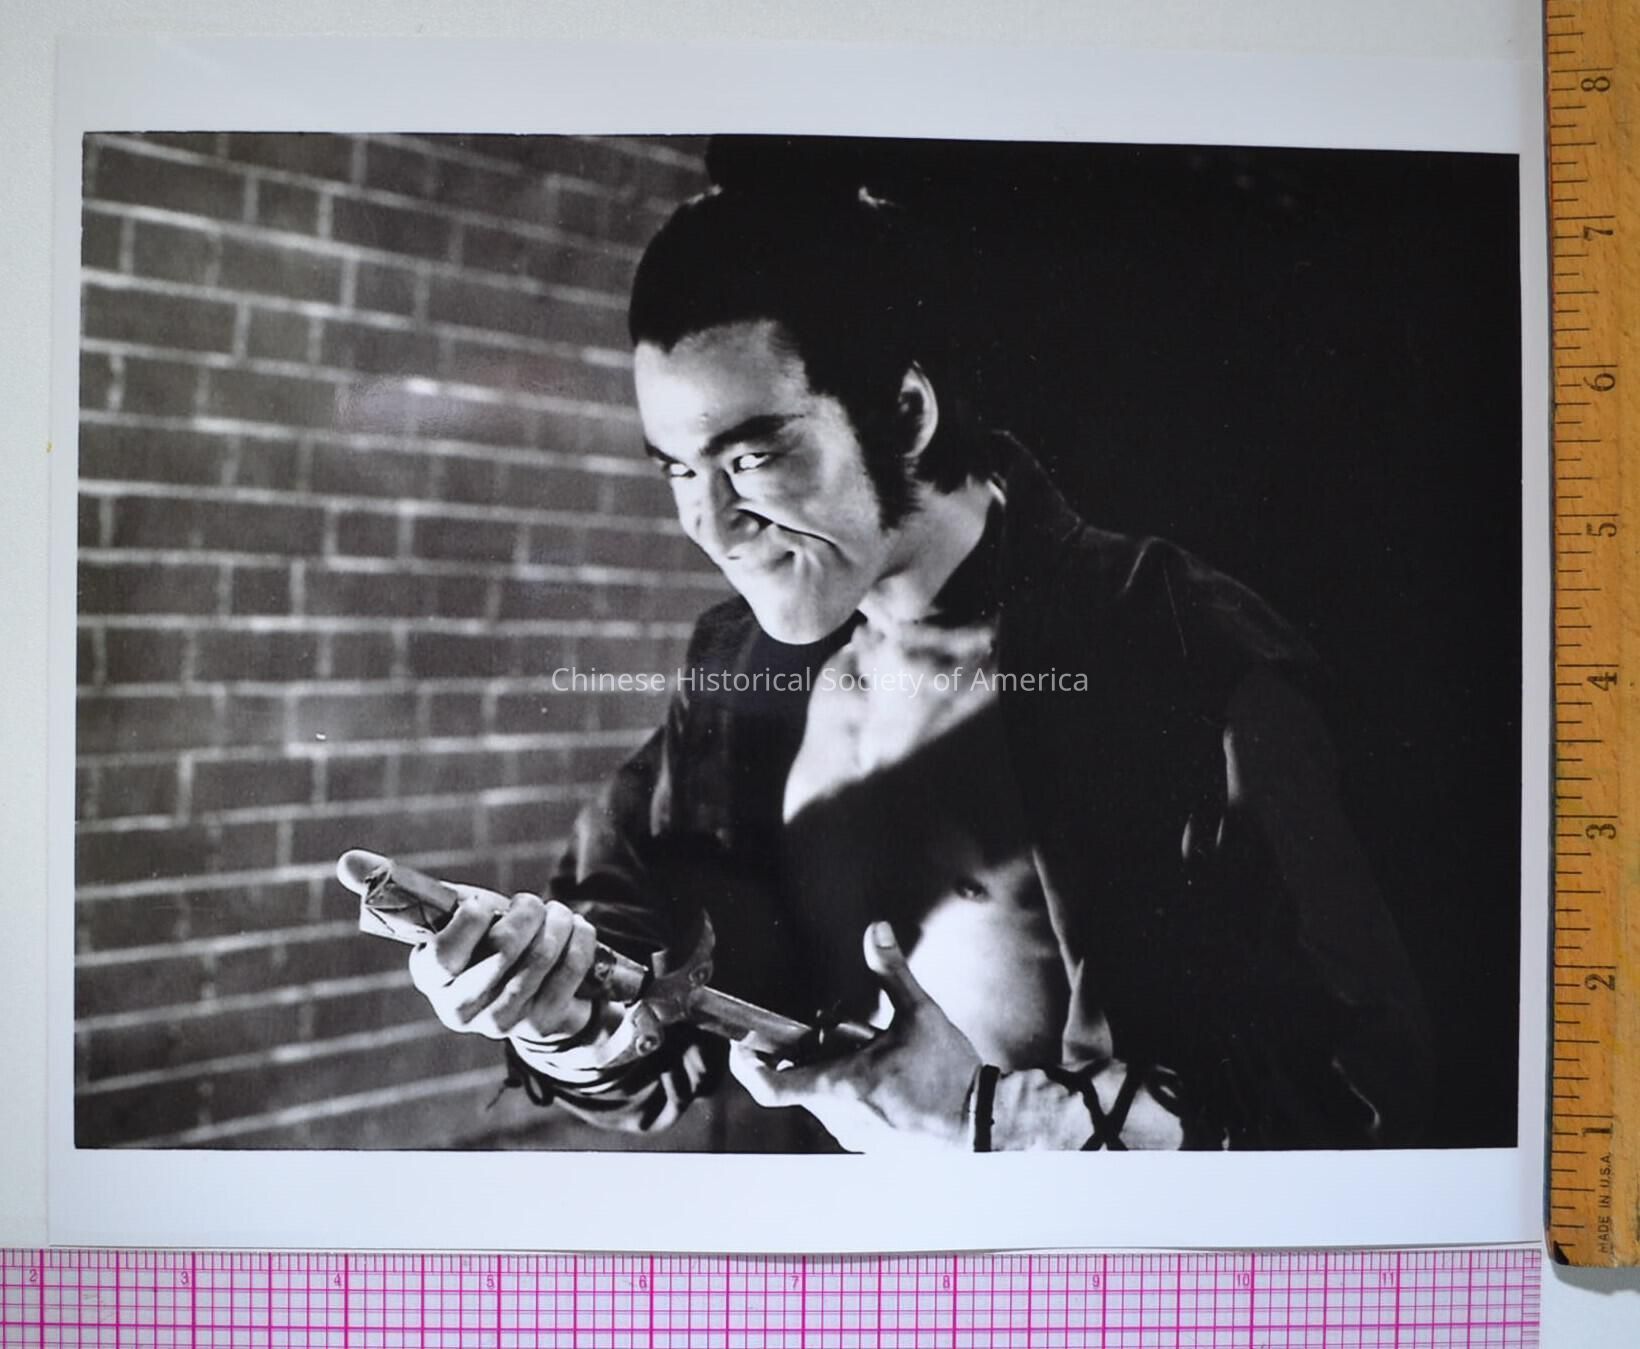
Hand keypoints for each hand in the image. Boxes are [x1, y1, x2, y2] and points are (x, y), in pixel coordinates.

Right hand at [408, 886, 598, 1043]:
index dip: (473, 917)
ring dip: (559, 920)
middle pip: (504, 947)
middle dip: (528, 911)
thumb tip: (442, 888)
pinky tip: (576, 929)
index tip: (485, 906)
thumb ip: (452, 902)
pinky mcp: (539, 1024)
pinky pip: (572, 966)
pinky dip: (580, 937)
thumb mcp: (461, 919)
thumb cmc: (488, 940)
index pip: (445, 953)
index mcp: (429, 978)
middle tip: (532, 905)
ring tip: (557, 914)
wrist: (527, 992)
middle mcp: (457, 1008)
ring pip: (542, 953)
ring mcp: (499, 1022)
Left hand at [729, 921, 982, 1153]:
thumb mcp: (920, 1014)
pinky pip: (844, 1117)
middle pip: (800, 1085)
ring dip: (830, 1075)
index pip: (772, 1088)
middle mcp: (842, 1116)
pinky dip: (849, 1094)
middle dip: (808, 1057)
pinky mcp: (873, 1145)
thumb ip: (892, 971)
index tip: (743, 1049)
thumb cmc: (949, 1070)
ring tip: (865, 1053)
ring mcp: (857, 1135)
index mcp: (844, 1084)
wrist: (982, 1121)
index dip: (747, 1069)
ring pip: (822, 1101)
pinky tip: (882, 1078)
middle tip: (835, 1033)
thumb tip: (876, 930)